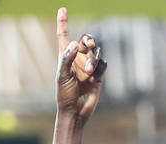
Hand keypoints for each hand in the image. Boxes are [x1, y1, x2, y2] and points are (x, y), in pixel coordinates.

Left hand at [56, 7, 105, 123]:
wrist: (75, 111)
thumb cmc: (64, 95)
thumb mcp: (62, 76)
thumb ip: (67, 59)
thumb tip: (75, 44)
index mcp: (65, 57)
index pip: (64, 36)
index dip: (63, 23)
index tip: (62, 9)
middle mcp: (77, 59)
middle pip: (85, 41)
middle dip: (88, 39)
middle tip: (87, 44)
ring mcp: (88, 66)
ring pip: (96, 52)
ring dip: (93, 60)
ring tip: (88, 72)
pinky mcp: (98, 74)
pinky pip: (103, 64)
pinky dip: (99, 68)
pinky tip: (93, 78)